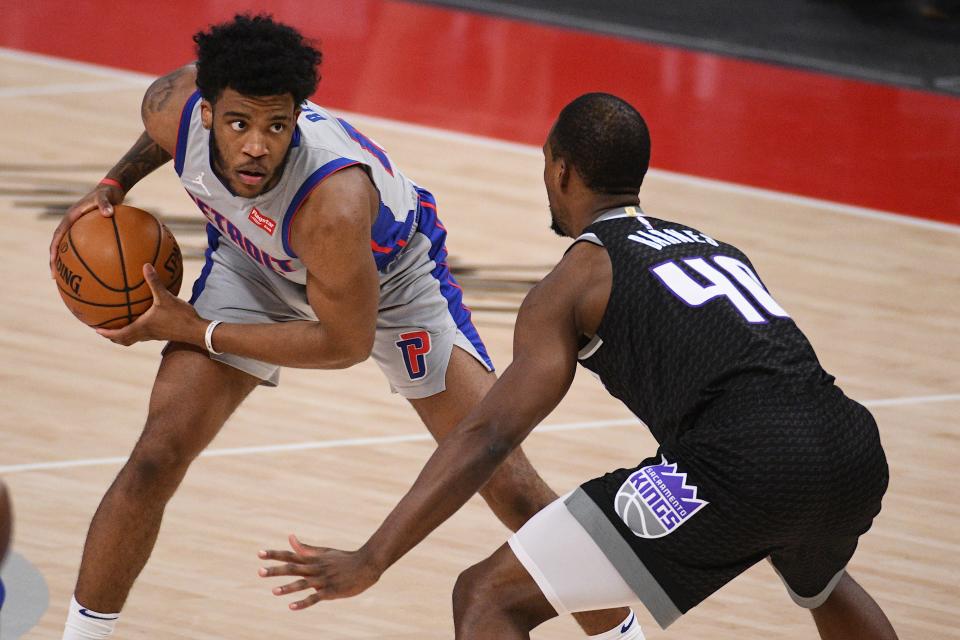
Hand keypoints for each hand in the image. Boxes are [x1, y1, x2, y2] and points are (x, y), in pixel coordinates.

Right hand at [50, 182, 124, 274]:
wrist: (112, 188)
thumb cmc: (108, 192)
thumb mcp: (107, 195)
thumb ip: (105, 203)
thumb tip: (108, 212)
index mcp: (71, 217)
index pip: (58, 235)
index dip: (54, 249)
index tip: (53, 262)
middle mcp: (72, 224)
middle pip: (59, 245)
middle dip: (55, 261)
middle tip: (54, 277)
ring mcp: (79, 228)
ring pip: (69, 248)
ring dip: (67, 262)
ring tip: (68, 278)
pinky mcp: (88, 231)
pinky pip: (84, 247)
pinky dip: (86, 258)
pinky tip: (94, 270)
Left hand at [97, 264, 203, 345]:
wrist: (196, 331)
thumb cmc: (180, 316)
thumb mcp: (166, 297)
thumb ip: (154, 282)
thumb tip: (145, 265)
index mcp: (142, 327)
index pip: (119, 334)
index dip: (106, 332)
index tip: (95, 329)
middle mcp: (146, 333)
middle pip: (124, 340)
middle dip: (112, 336)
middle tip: (103, 329)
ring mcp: (154, 335)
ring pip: (133, 338)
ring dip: (124, 334)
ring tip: (118, 325)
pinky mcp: (162, 334)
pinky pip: (144, 333)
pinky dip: (137, 329)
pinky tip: (143, 318)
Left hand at [258, 534, 382, 609]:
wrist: (367, 565)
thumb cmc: (344, 559)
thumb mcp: (324, 552)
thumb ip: (306, 548)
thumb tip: (290, 537)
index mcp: (313, 559)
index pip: (290, 555)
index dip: (275, 554)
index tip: (259, 554)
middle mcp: (316, 568)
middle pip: (293, 568)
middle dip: (276, 570)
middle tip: (260, 571)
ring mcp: (324, 580)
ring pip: (303, 583)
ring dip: (288, 587)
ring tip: (273, 591)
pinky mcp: (331, 591)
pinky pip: (315, 597)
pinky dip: (303, 602)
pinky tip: (291, 607)